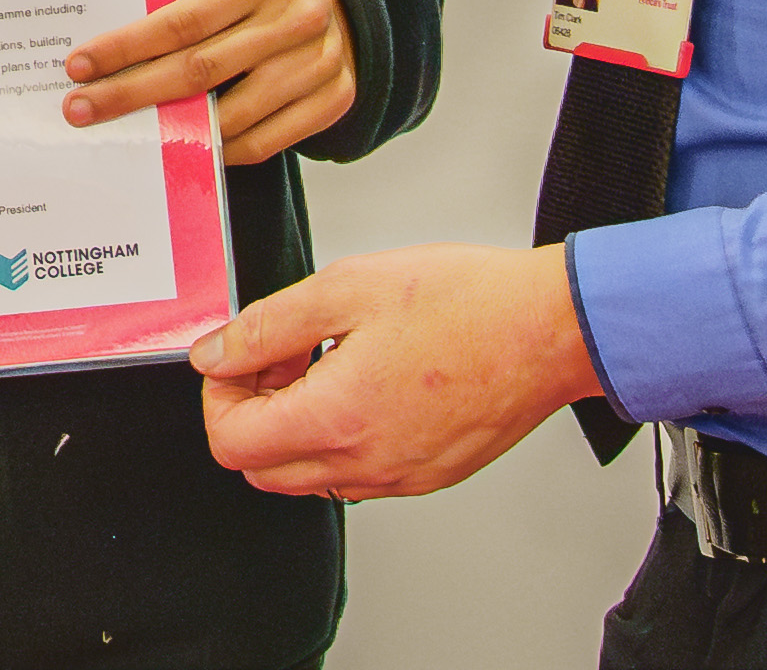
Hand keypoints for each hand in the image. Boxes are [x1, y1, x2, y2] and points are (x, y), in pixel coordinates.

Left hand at [63, 0, 355, 162]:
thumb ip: (191, 7)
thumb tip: (115, 53)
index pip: (182, 20)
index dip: (127, 46)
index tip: (81, 65)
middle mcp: (296, 19)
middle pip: (198, 70)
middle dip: (131, 93)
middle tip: (82, 109)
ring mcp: (319, 64)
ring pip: (231, 115)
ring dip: (173, 131)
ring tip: (128, 135)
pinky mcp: (334, 99)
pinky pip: (265, 142)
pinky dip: (221, 150)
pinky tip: (185, 146)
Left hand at [194, 243, 601, 499]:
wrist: (552, 329)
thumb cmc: (464, 300)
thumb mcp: (346, 288)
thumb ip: (267, 326)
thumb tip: (213, 354)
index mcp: (337, 419)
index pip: (231, 443)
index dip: (220, 394)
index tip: (242, 354)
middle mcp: (365, 464)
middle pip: (261, 468)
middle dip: (252, 409)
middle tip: (282, 351)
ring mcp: (400, 478)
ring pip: (307, 475)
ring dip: (294, 423)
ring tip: (326, 357)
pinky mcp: (428, 475)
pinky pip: (355, 473)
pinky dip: (338, 435)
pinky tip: (365, 376)